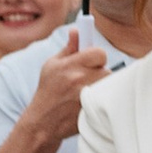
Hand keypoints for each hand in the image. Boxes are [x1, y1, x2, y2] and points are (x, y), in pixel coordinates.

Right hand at [23, 28, 109, 146]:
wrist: (44, 121)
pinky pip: (107, 98)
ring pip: (108, 84)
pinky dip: (102, 98)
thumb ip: (69, 48)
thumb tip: (77, 30)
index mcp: (70, 66)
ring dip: (101, 85)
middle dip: (99, 72)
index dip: (97, 56)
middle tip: (88, 78)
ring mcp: (88, 96)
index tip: (92, 60)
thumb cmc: (47, 91)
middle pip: (106, 69)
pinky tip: (88, 101)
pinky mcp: (93, 109)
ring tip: (87, 90)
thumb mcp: (51, 66)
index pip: (99, 53)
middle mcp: (80, 80)